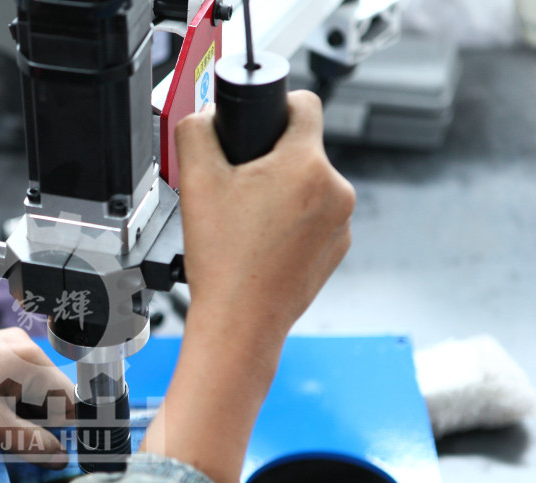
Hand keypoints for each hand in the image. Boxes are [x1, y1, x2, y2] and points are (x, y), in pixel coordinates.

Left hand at [0, 328, 73, 468]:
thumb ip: (32, 444)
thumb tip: (60, 457)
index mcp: (31, 360)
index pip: (70, 401)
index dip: (66, 433)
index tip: (54, 457)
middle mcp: (24, 347)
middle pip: (51, 397)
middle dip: (40, 426)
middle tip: (16, 450)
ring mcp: (6, 347)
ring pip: (31, 393)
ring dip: (22, 419)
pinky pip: (14, 384)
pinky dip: (7, 406)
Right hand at [141, 92, 354, 482]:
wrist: (240, 325)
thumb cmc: (223, 262)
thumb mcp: (196, 181)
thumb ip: (196, 130)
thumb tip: (203, 116)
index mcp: (307, 166)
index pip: (304, 104)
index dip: (275, 105)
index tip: (257, 121)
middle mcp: (335, 191)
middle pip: (302, 150)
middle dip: (269, 161)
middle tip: (236, 186)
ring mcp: (339, 225)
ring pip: (308, 186)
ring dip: (281, 193)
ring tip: (245, 222)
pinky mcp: (334, 251)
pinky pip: (313, 219)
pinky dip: (290, 224)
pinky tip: (260, 244)